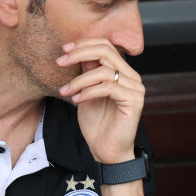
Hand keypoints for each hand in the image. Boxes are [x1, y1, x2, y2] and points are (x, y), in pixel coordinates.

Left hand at [57, 36, 142, 163]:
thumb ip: (86, 72)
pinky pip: (108, 88)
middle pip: (106, 51)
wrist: (106, 151)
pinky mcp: (134, 101)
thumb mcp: (86, 92)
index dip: (84, 43)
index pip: (106, 46)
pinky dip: (88, 92)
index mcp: (122, 72)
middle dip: (79, 53)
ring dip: (79, 80)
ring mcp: (135, 88)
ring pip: (104, 71)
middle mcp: (132, 77)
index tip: (64, 49)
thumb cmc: (97, 124)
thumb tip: (76, 52)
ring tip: (65, 91)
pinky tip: (76, 100)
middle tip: (60, 62)